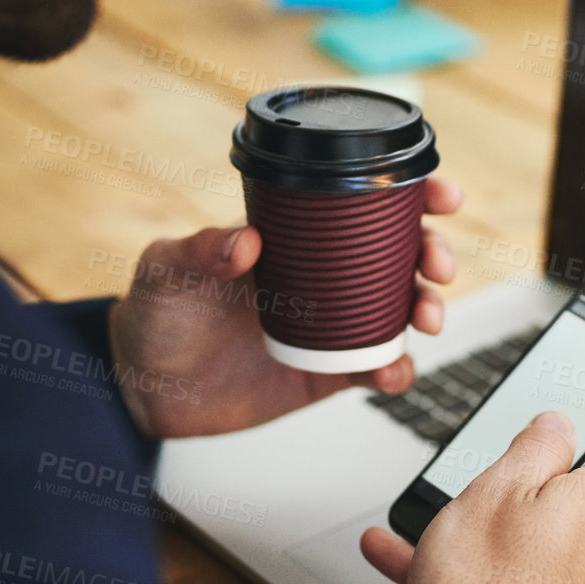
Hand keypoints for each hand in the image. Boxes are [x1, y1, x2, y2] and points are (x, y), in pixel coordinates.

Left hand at [106, 177, 462, 437]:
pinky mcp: (328, 372)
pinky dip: (397, 370)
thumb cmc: (155, 314)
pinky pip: (376, 368)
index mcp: (295, 236)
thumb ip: (200, 251)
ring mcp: (331, 323)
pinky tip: (394, 372)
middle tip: (436, 267)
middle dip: (434, 254)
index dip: (412, 195)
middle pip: (400, 255)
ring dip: (427, 309)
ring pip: (400, 309)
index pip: (361, 204)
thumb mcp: (167, 270)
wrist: (144, 388)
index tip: (440, 196)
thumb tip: (244, 242)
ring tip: (425, 319)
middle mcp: (323, 275)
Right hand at [360, 411, 584, 583]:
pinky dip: (477, 569)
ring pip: (540, 543)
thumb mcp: (497, 486)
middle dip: (539, 488)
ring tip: (433, 526)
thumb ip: (537, 447)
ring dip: (494, 530)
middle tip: (493, 483)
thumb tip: (560, 427)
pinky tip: (409, 559)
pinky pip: (518, 582)